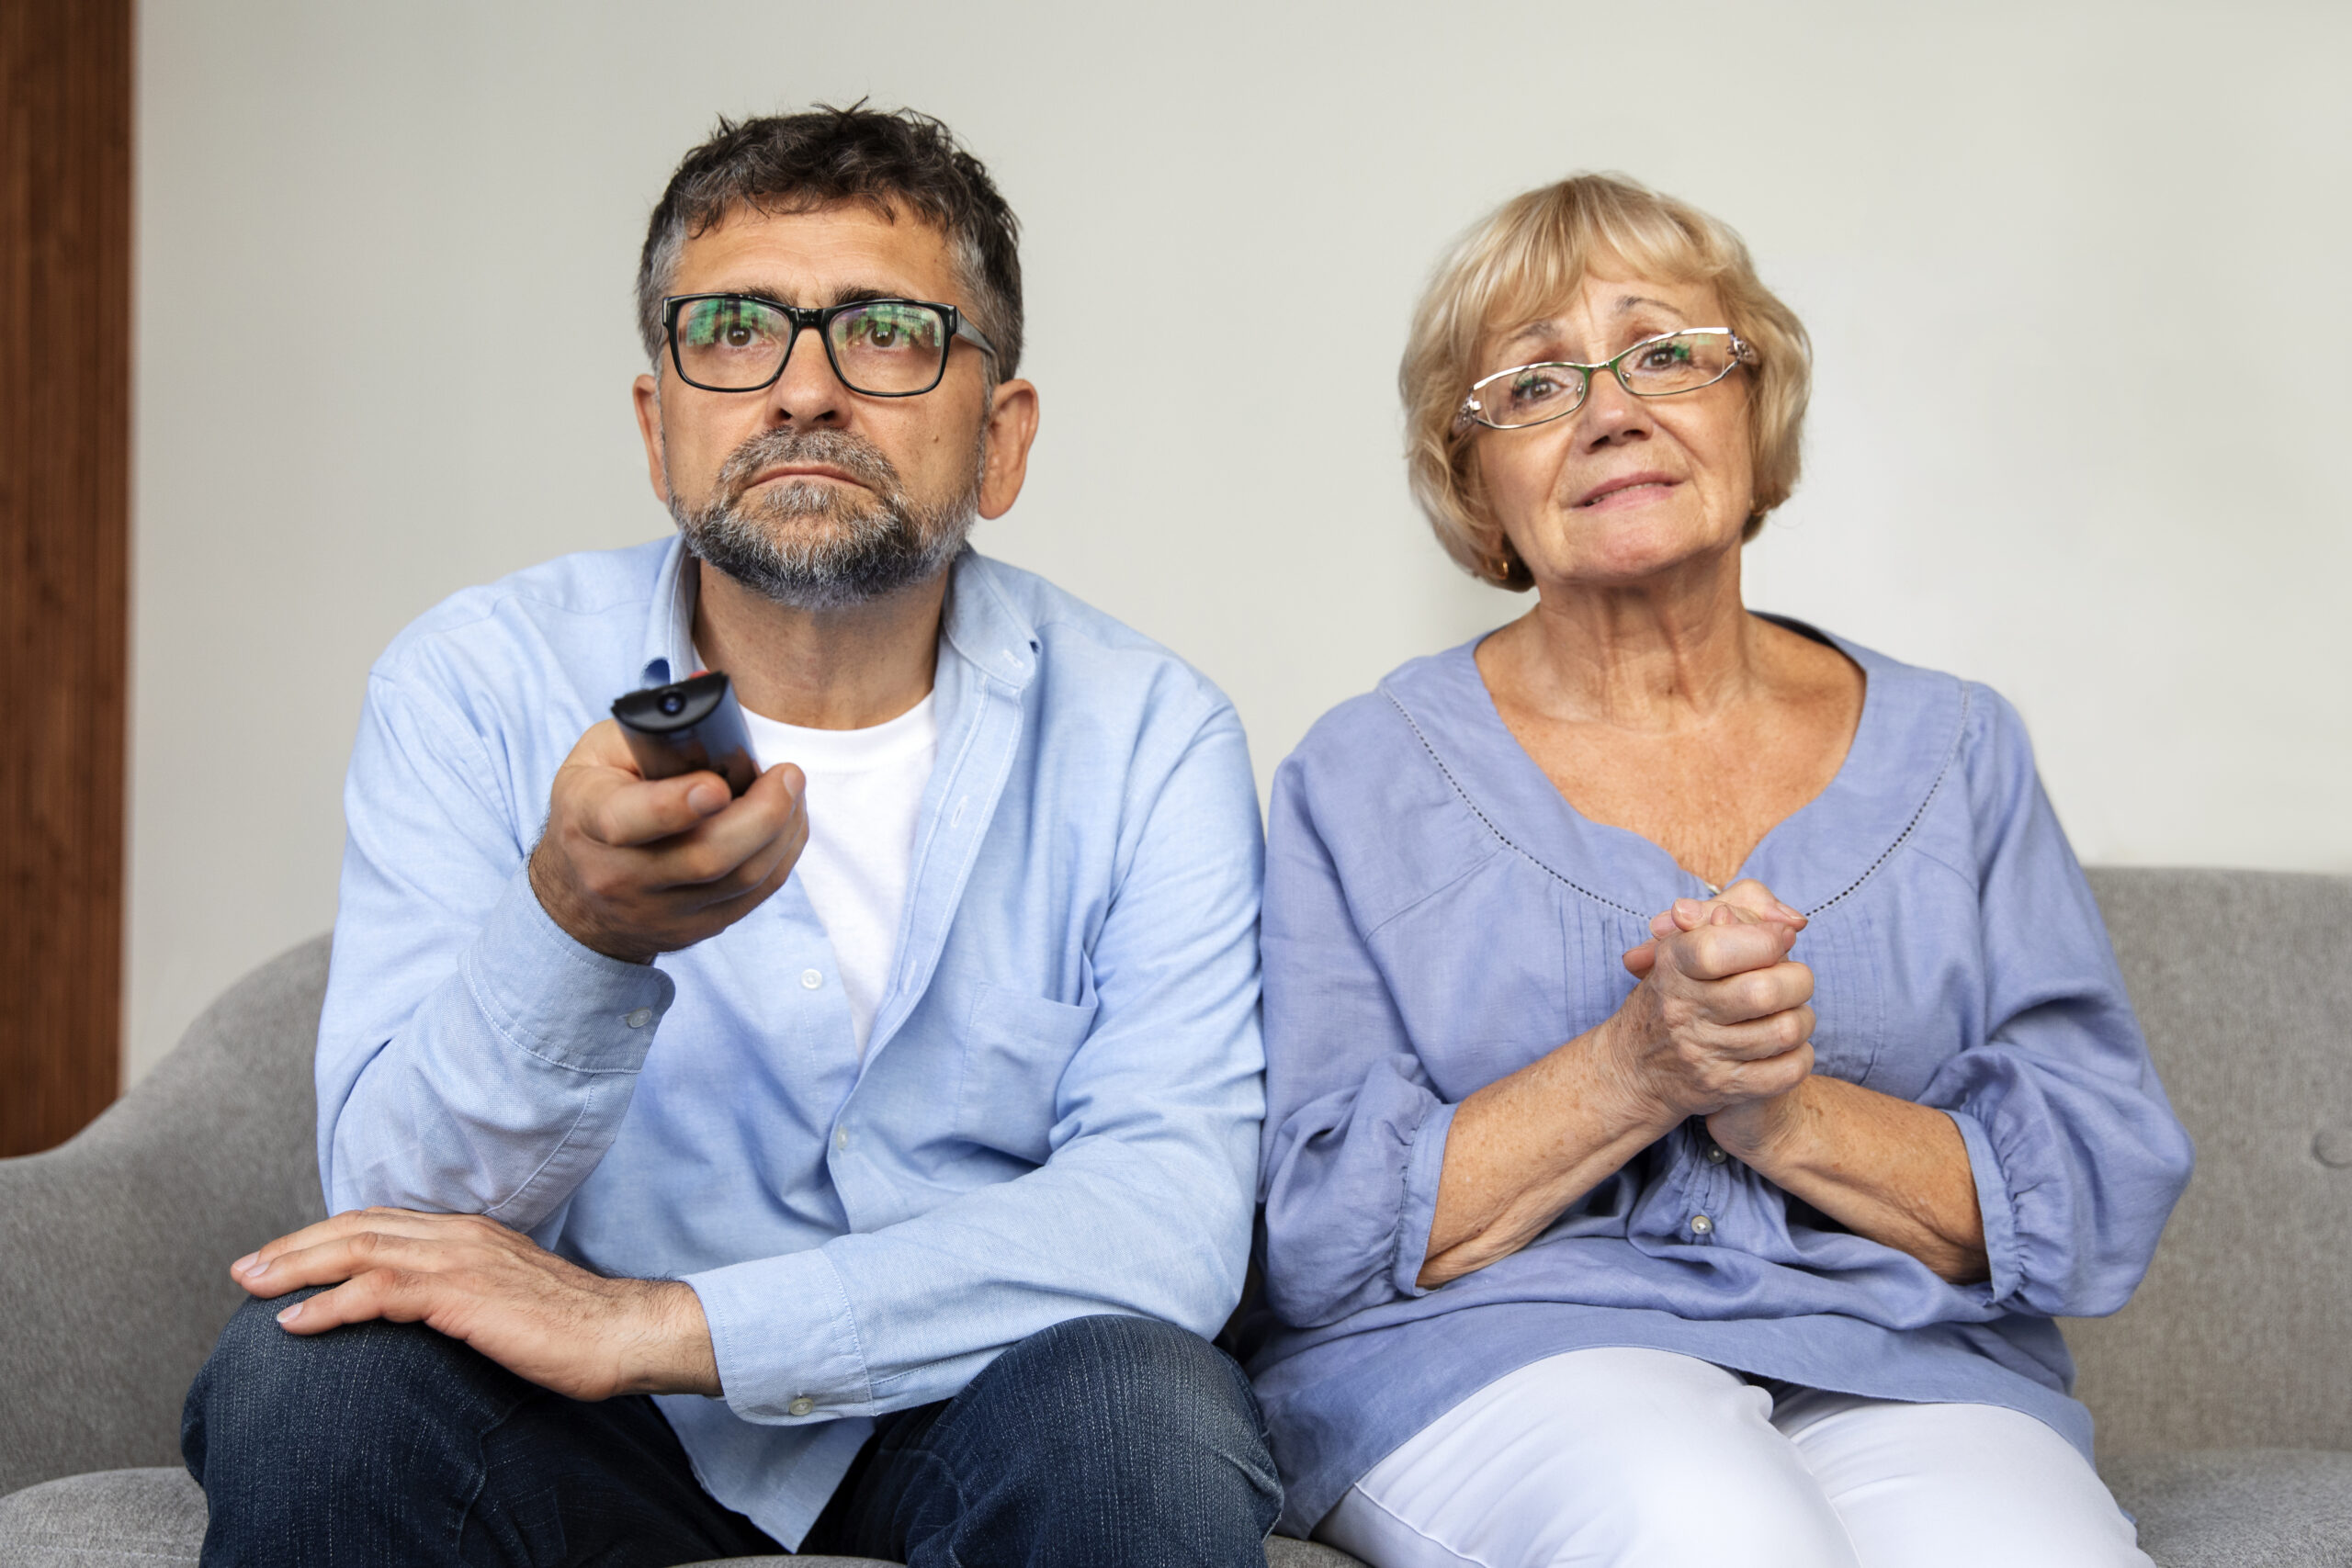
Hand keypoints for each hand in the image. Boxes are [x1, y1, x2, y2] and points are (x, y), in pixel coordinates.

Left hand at [229, 1209, 719, 1400]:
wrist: (620, 1332)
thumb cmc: (570, 1327)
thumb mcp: (505, 1300)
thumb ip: (462, 1292)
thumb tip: (422, 1311)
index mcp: (468, 1234)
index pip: (380, 1221)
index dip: (324, 1235)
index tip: (280, 1257)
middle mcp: (458, 1235)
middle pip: (357, 1227)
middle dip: (294, 1246)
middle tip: (244, 1268)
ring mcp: (459, 1260)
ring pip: (359, 1250)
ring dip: (297, 1268)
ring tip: (253, 1288)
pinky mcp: (461, 1295)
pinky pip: (379, 1292)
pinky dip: (331, 1304)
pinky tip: (296, 1323)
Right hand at [528, 720, 806, 962]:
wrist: (579, 897)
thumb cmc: (595, 805)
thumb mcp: (598, 757)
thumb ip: (651, 737)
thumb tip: (717, 725)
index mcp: (589, 821)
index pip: (630, 821)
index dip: (678, 805)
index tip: (719, 785)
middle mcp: (622, 876)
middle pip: (707, 858)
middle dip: (763, 814)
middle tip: (788, 775)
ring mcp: (661, 911)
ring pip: (742, 879)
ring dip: (783, 831)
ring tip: (791, 791)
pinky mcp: (696, 929)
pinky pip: (756, 895)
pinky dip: (782, 854)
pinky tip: (787, 823)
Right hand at [1598, 886, 1815, 1124]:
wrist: (1634, 1069)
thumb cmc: (1673, 994)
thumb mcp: (1684, 944)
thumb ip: (1733, 915)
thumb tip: (1786, 923)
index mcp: (1672, 967)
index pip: (1717, 949)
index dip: (1763, 939)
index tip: (1779, 938)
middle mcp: (1683, 1011)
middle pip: (1764, 992)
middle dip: (1797, 979)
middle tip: (1793, 979)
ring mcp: (1703, 1054)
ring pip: (1786, 1031)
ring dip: (1802, 1017)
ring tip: (1789, 1011)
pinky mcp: (1724, 1088)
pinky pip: (1788, 1071)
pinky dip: (1801, 1054)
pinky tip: (1786, 1045)